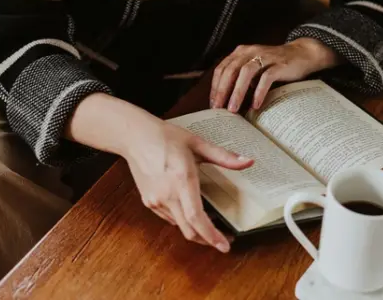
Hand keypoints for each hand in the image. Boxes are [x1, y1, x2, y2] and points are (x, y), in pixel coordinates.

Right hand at [124, 119, 253, 251]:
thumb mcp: (198, 143)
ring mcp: (156, 200)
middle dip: (207, 240)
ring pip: (179, 225)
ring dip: (195, 229)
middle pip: (189, 230)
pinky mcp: (149, 201)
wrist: (135, 136)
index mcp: (182, 180)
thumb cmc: (166, 137)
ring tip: (209, 223)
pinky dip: (182, 220)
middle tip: (224, 240)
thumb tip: (248, 161)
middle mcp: (167, 195)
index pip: (196, 217)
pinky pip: (169, 218)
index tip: (224, 246)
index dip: (211, 235)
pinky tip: (189, 211)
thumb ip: (224, 156)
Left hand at [210, 38, 341, 111]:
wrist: (302, 54)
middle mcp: (251, 51)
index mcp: (241, 52)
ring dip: (237, 92)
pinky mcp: (279, 64)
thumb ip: (241, 78)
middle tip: (219, 109)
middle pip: (231, 70)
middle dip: (223, 91)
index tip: (213, 104)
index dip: (215, 86)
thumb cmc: (275, 65)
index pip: (222, 68)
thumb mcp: (254, 68)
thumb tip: (226, 100)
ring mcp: (265, 56)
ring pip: (246, 73)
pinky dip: (258, 92)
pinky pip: (266, 78)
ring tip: (233, 109)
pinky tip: (255, 105)